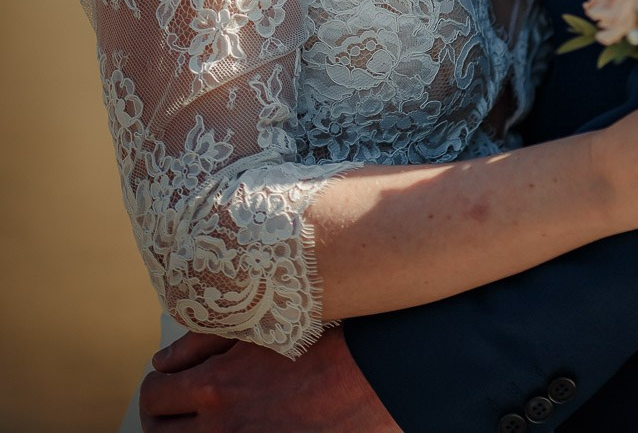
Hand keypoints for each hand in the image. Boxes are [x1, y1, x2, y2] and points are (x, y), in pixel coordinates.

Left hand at [140, 324, 401, 431]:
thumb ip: (201, 343)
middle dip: (162, 419)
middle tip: (177, 409)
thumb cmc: (314, 344)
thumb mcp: (257, 332)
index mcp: (216, 388)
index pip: (153, 398)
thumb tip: (161, 363)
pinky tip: (232, 428)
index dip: (157, 389)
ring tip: (201, 421)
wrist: (366, 379)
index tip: (169, 384)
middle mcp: (222, 428)